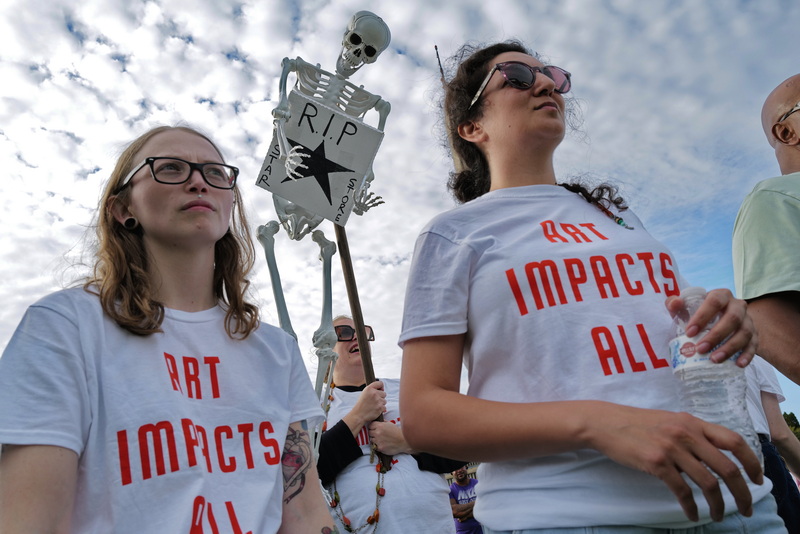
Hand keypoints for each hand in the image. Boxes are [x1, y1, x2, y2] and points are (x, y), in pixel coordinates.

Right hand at [284, 146, 309, 179]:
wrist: (282, 156)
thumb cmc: (288, 153)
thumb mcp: (291, 149)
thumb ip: (296, 147)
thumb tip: (302, 147)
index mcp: (289, 155)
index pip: (297, 154)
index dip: (302, 154)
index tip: (308, 156)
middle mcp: (288, 161)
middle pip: (295, 163)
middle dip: (301, 165)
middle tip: (307, 167)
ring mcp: (287, 165)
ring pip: (291, 170)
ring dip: (297, 173)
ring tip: (302, 176)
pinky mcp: (286, 168)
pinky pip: (288, 174)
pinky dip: (291, 177)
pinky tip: (295, 180)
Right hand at [342, 381, 385, 435]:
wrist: (359, 415)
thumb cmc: (361, 404)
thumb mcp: (364, 393)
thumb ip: (372, 390)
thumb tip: (382, 389)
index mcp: (369, 388)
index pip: (380, 383)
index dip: (381, 386)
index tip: (380, 389)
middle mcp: (374, 393)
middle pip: (384, 393)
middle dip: (380, 397)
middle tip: (374, 401)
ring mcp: (378, 400)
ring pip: (385, 400)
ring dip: (381, 403)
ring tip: (374, 406)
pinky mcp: (380, 407)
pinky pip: (384, 407)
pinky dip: (381, 409)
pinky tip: (375, 410)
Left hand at [368, 421, 412, 454]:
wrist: (403, 441)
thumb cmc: (397, 432)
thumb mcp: (390, 424)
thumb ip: (383, 422)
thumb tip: (378, 421)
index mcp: (380, 426)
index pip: (370, 425)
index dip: (372, 427)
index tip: (374, 429)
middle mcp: (377, 432)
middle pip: (369, 432)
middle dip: (372, 433)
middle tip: (377, 435)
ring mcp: (378, 440)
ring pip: (371, 440)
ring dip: (374, 440)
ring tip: (380, 440)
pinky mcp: (380, 448)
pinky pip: (374, 446)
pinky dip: (377, 446)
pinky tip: (382, 444)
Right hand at [587, 403, 762, 521]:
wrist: (605, 423)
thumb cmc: (637, 423)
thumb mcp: (670, 421)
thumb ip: (692, 435)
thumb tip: (713, 458)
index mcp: (693, 422)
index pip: (734, 440)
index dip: (752, 461)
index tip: (757, 478)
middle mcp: (686, 433)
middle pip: (728, 467)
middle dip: (742, 492)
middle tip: (745, 507)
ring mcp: (671, 448)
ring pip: (708, 483)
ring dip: (718, 505)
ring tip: (718, 515)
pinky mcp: (656, 463)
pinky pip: (682, 491)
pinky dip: (691, 507)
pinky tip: (692, 514)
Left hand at [665, 288, 756, 366]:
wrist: (719, 319)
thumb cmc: (699, 313)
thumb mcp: (685, 307)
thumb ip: (675, 303)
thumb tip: (674, 303)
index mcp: (721, 295)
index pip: (714, 301)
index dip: (703, 316)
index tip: (689, 332)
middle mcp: (738, 306)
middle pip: (732, 318)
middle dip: (716, 335)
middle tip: (700, 349)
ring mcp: (748, 320)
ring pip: (744, 332)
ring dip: (730, 347)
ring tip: (714, 359)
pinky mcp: (754, 335)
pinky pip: (754, 345)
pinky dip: (747, 355)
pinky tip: (738, 364)